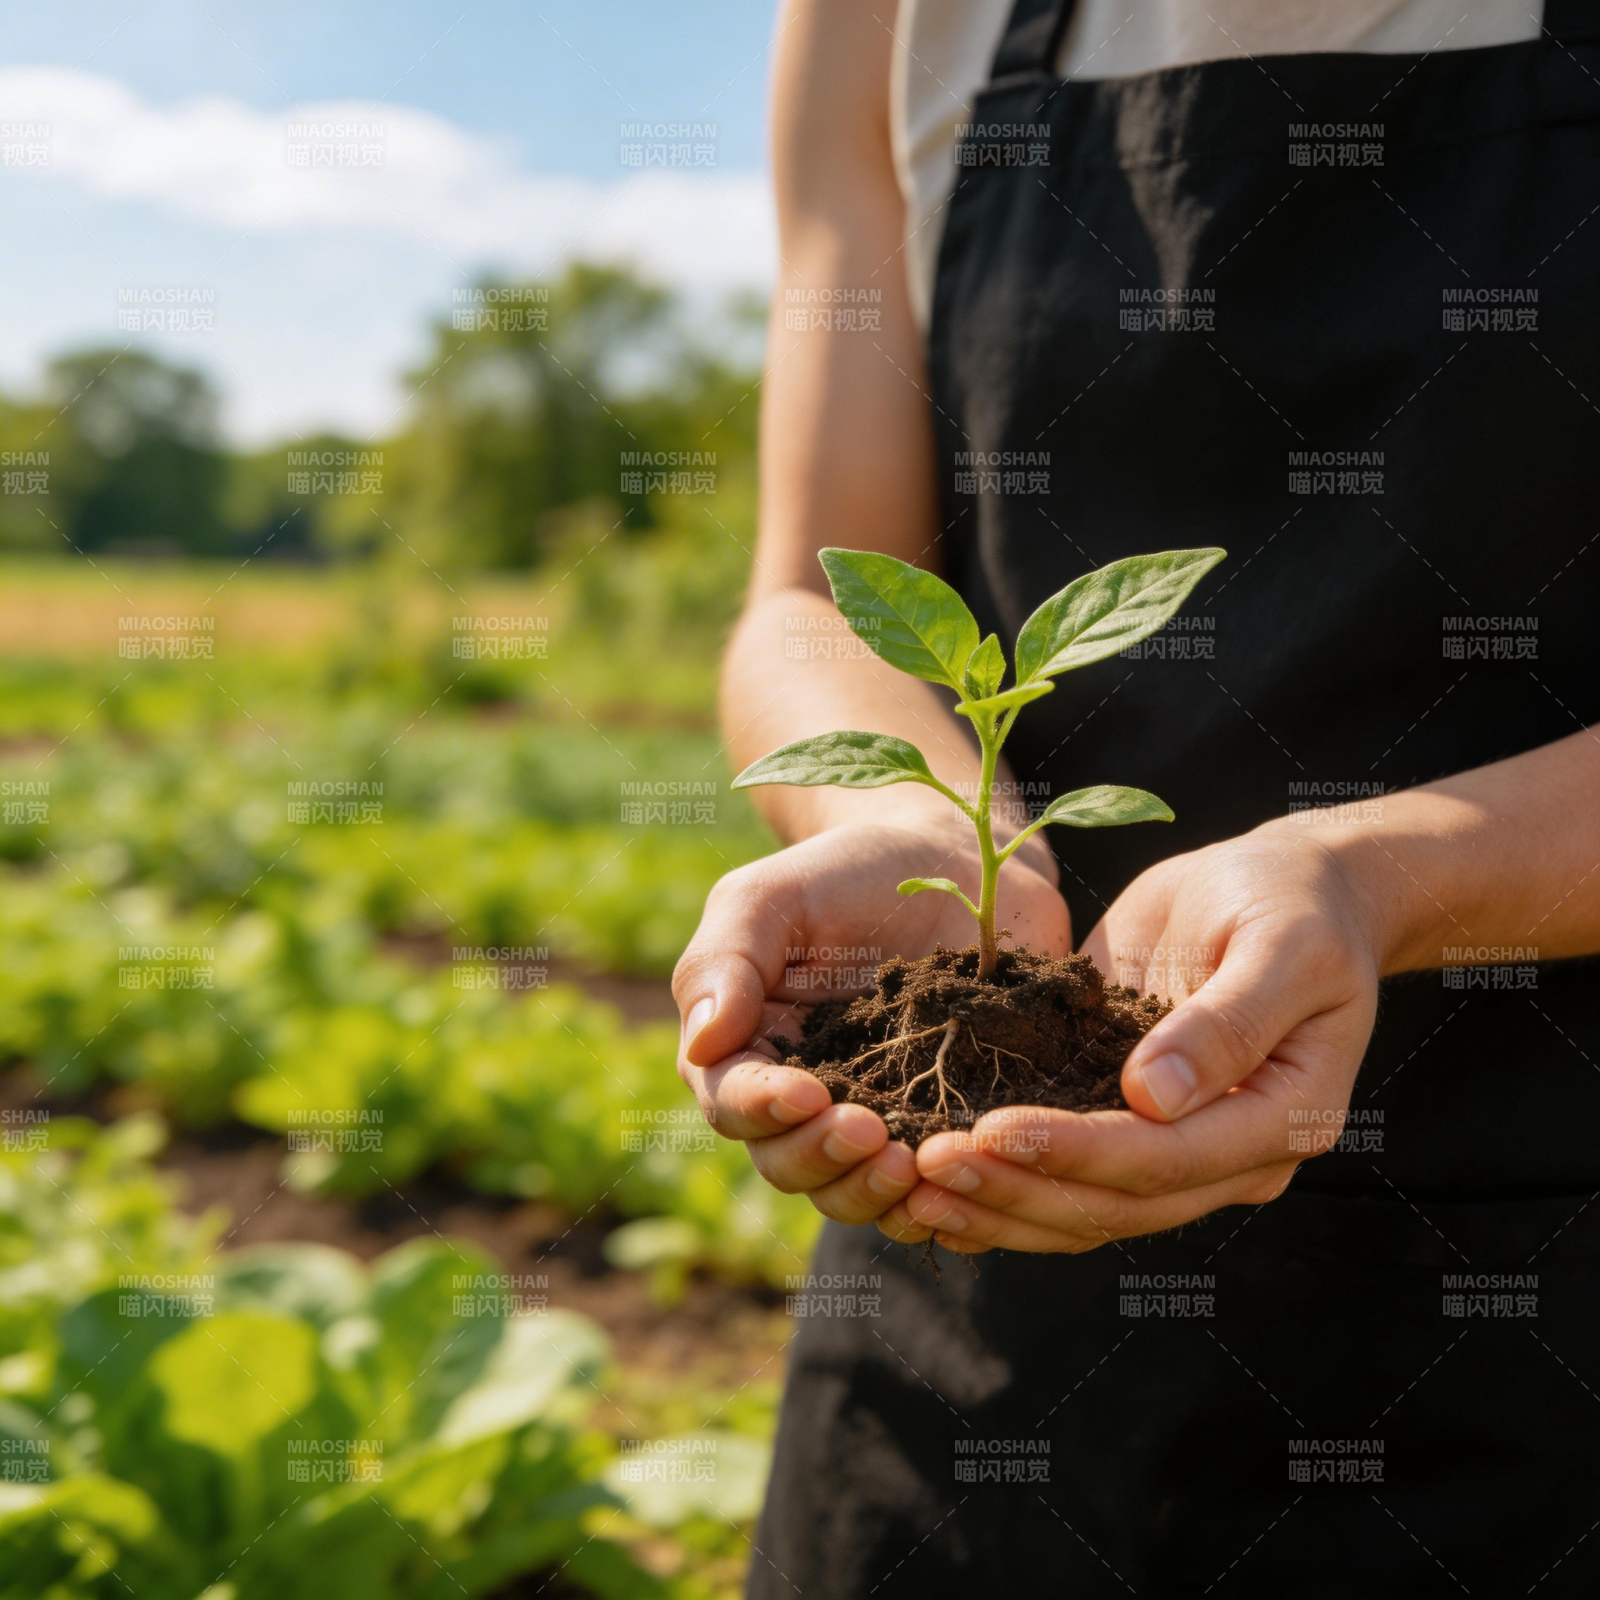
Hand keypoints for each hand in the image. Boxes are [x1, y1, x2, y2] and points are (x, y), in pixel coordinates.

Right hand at [673, 818, 1069, 1226]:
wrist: (952, 862)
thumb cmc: (847, 872)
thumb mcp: (772, 895)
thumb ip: (724, 960)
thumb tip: (701, 1042)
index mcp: (746, 1046)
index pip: (732, 1100)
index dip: (763, 1109)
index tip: (810, 1093)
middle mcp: (800, 1096)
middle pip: (784, 1162)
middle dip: (821, 1158)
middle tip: (872, 1133)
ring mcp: (869, 1116)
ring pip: (846, 1190)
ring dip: (871, 1192)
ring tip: (912, 1162)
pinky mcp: (934, 1127)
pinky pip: (920, 1191)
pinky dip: (931, 1202)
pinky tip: (957, 1180)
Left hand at [880, 822, 1381, 1252]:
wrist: (1290, 891)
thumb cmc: (1294, 905)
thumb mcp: (1283, 947)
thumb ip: (1227, 1021)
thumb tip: (1154, 1096)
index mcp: (1278, 1121)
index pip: (1165, 1162)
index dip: (1076, 1153)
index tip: (993, 1130)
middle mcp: (1226, 1157)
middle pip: (1113, 1205)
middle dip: (1017, 1188)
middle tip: (928, 1163)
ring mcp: (1175, 1148)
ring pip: (1081, 1211)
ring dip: (996, 1205)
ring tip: (912, 1187)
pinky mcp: (1125, 1119)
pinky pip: (1064, 1176)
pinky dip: (1001, 1186)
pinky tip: (931, 1185)